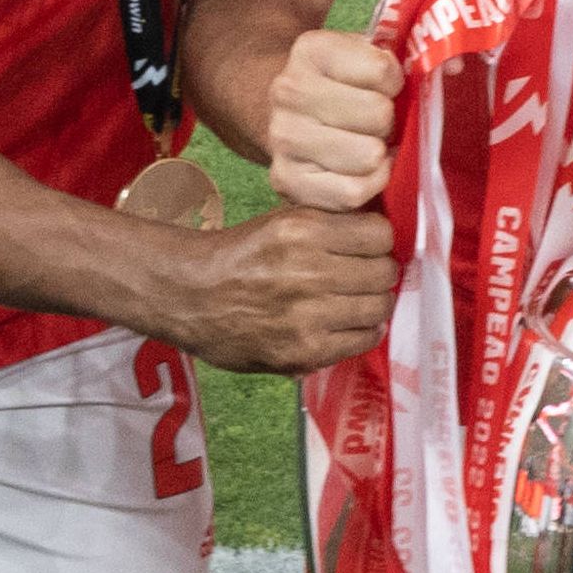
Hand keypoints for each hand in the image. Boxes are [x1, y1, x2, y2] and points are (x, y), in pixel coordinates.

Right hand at [160, 197, 401, 373]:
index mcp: (303, 231)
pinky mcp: (304, 352)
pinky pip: (363, 340)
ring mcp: (308, 316)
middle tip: (366, 277)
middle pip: (383, 272)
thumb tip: (381, 235)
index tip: (369, 247)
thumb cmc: (240, 254)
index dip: (378, 241)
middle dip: (379, 272)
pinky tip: (349, 325)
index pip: (379, 235)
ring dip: (374, 304)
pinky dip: (363, 332)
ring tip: (358, 302)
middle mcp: (308, 272)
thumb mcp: (282, 221)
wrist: (190, 296)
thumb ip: (329, 226)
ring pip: (379, 308)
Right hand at [264, 26, 400, 212]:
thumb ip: (415, 53)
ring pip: (367, 156)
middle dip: (388, 122)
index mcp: (313, 49)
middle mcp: (288, 90)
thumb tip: (455, 64)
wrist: (297, 121)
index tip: (387, 88)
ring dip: (379, 157)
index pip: (384, 70)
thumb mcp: (372, 58)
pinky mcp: (285, 179)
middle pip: (378, 114)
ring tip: (369, 146)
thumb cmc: (347, 89)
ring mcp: (282, 137)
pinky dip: (368, 186)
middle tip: (377, 124)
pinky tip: (361, 172)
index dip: (397, 83)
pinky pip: (352, 192)